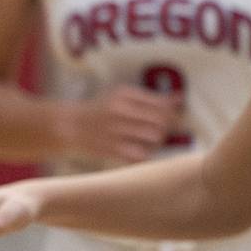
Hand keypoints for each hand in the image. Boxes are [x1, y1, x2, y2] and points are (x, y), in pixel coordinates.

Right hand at [67, 85, 181, 164]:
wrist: (69, 126)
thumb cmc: (100, 109)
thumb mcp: (121, 96)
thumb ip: (150, 98)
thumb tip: (181, 98)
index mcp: (123, 95)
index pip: (160, 104)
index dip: (173, 113)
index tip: (174, 118)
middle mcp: (120, 111)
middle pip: (161, 121)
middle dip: (168, 127)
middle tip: (164, 131)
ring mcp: (115, 131)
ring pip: (154, 138)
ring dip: (158, 141)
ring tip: (152, 141)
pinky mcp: (111, 149)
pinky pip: (141, 155)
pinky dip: (146, 155)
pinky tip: (141, 151)